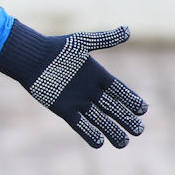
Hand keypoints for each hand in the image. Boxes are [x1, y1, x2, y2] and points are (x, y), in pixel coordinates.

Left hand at [0, 21, 147, 147]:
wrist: (31, 58)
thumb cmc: (56, 48)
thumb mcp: (82, 42)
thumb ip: (105, 39)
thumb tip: (128, 30)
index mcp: (97, 75)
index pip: (120, 91)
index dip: (131, 100)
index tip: (143, 110)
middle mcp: (89, 90)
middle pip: (113, 108)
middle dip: (126, 120)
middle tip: (139, 131)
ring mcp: (77, 101)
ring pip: (99, 119)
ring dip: (111, 131)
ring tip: (124, 144)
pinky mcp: (64, 109)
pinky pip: (79, 124)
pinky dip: (89, 134)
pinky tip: (100, 144)